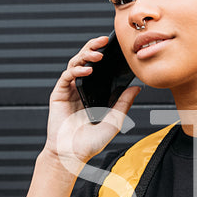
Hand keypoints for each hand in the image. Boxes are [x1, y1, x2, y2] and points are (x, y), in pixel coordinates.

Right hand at [43, 35, 140, 167]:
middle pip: (86, 60)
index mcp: (94, 93)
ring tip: (97, 54)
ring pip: (75, 64)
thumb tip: (137, 88)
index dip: (105, 56)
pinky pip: (67, 76)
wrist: (71, 155)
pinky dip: (77, 70)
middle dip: (94, 47)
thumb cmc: (90, 143)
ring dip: (85, 55)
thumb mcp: (114, 121)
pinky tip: (87, 70)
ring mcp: (69, 90)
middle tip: (104, 41)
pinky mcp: (59, 94)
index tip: (116, 48)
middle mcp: (81, 89)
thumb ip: (124, 103)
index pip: (99, 69)